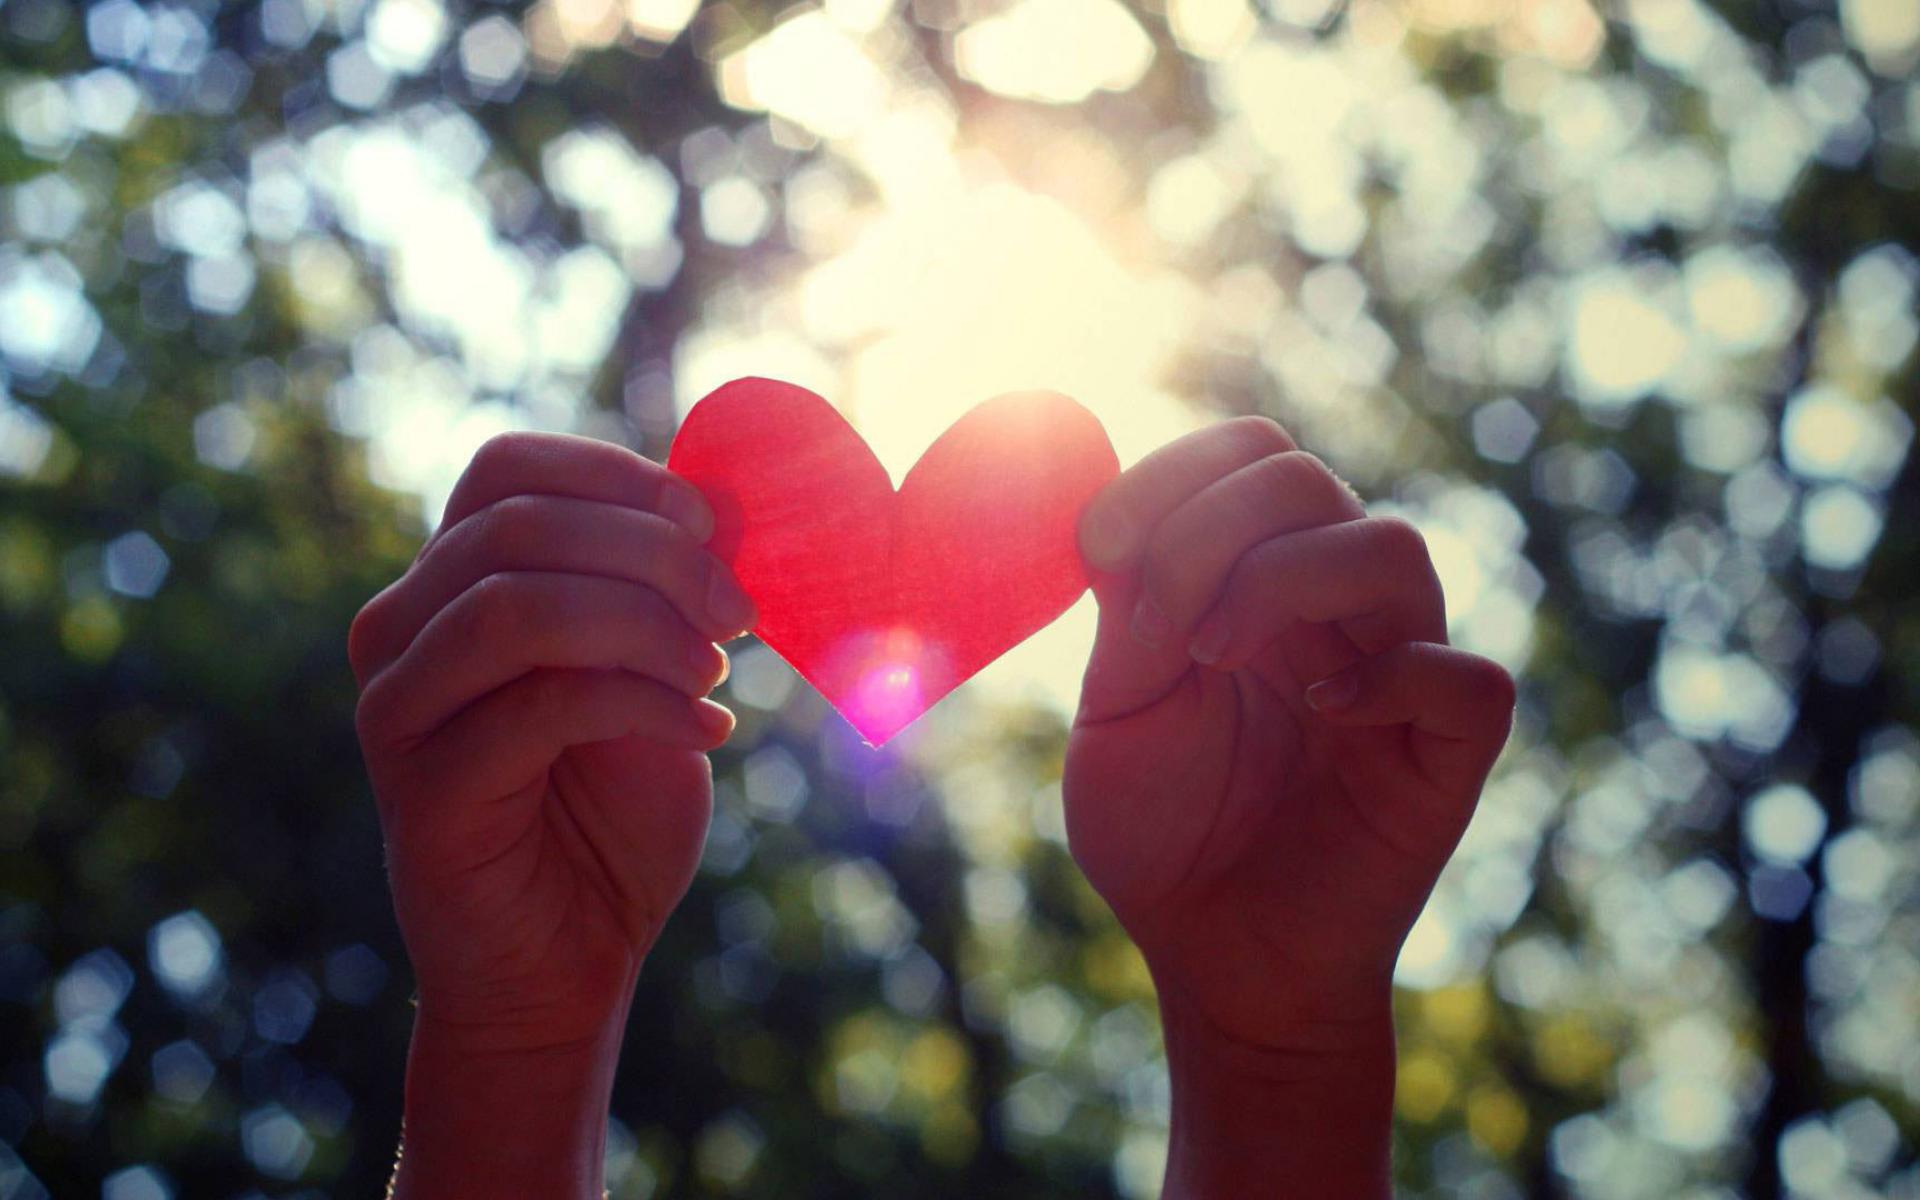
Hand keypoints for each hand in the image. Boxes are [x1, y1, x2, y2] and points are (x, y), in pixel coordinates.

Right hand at [349, 432, 753, 1195]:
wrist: (573, 959)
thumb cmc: (614, 810)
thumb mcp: (654, 674)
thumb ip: (664, 592)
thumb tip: (724, 503)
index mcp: (451, 584)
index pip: (506, 469)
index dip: (616, 476)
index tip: (713, 524)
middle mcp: (401, 632)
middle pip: (517, 527)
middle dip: (654, 554)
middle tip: (741, 612)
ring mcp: (398, 711)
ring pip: (516, 607)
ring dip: (645, 625)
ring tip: (717, 676)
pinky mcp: (424, 791)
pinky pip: (537, 708)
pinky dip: (644, 705)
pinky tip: (709, 735)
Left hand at [1062, 417, 1513, 1195]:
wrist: (1214, 963)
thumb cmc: (1163, 838)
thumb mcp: (1117, 714)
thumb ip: (1128, 613)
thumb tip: (1116, 514)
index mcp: (1253, 579)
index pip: (1247, 455)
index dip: (1172, 475)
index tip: (1096, 548)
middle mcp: (1333, 608)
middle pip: (1307, 479)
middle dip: (1212, 526)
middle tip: (1159, 624)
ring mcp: (1398, 671)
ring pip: (1392, 548)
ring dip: (1285, 579)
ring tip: (1213, 656)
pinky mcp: (1448, 752)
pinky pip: (1465, 678)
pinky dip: (1392, 674)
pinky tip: (1322, 710)